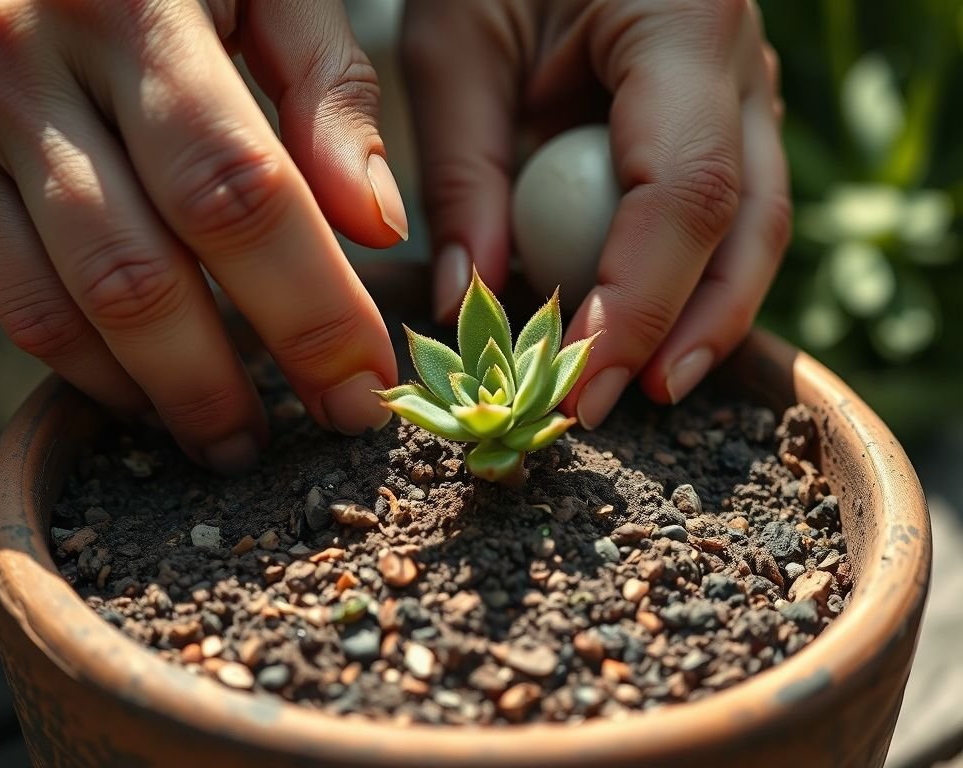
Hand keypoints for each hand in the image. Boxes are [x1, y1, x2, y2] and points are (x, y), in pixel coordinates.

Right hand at [0, 0, 407, 473]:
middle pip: (150, 271)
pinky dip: (87, 366)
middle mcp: (30, 58)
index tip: (365, 384)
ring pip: (74, 305)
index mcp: (137, 2)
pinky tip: (147, 391)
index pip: (242, 193)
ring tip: (231, 437)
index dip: (312, 307)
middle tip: (313, 427)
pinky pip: (13, 299)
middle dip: (236, 378)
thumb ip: (325, 87)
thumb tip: (379, 228)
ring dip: (164, 392)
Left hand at [402, 0, 788, 426]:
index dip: (638, 302)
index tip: (578, 380)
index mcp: (684, 21)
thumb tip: (468, 305)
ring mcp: (744, 88)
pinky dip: (688, 277)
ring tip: (646, 384)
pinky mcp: (725, 115)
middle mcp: (741, 59)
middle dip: (690, 329)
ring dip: (704, 316)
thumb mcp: (453, 45)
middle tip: (617, 404)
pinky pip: (726, 212)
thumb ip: (463, 175)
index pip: (685, 191)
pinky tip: (645, 327)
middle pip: (748, 223)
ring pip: (754, 226)